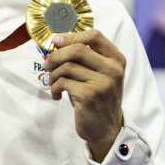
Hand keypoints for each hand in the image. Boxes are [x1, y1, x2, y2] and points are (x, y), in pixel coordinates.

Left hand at [44, 29, 125, 161]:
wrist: (106, 128)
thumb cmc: (97, 97)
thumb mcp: (99, 74)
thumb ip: (86, 57)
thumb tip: (57, 41)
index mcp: (117, 60)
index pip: (94, 36)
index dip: (71, 35)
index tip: (56, 41)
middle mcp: (113, 70)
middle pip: (77, 49)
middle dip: (56, 55)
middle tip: (47, 65)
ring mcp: (103, 83)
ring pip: (67, 66)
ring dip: (53, 75)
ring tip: (53, 84)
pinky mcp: (90, 96)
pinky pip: (63, 82)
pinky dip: (54, 87)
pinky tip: (57, 95)